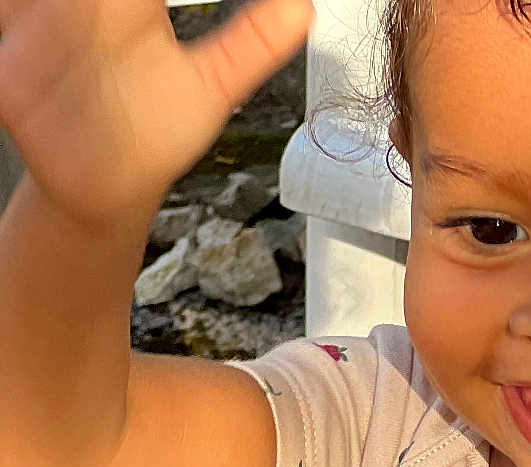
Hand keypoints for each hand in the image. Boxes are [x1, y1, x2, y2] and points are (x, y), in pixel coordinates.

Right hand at [0, 0, 312, 222]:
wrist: (108, 188)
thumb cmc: (156, 131)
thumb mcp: (212, 86)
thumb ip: (251, 44)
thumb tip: (304, 6)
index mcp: (131, 2)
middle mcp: (84, 4)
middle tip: (112, 0)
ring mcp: (40, 23)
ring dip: (40, 0)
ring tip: (60, 5)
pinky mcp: (9, 55)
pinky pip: (2, 13)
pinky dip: (11, 11)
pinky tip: (19, 11)